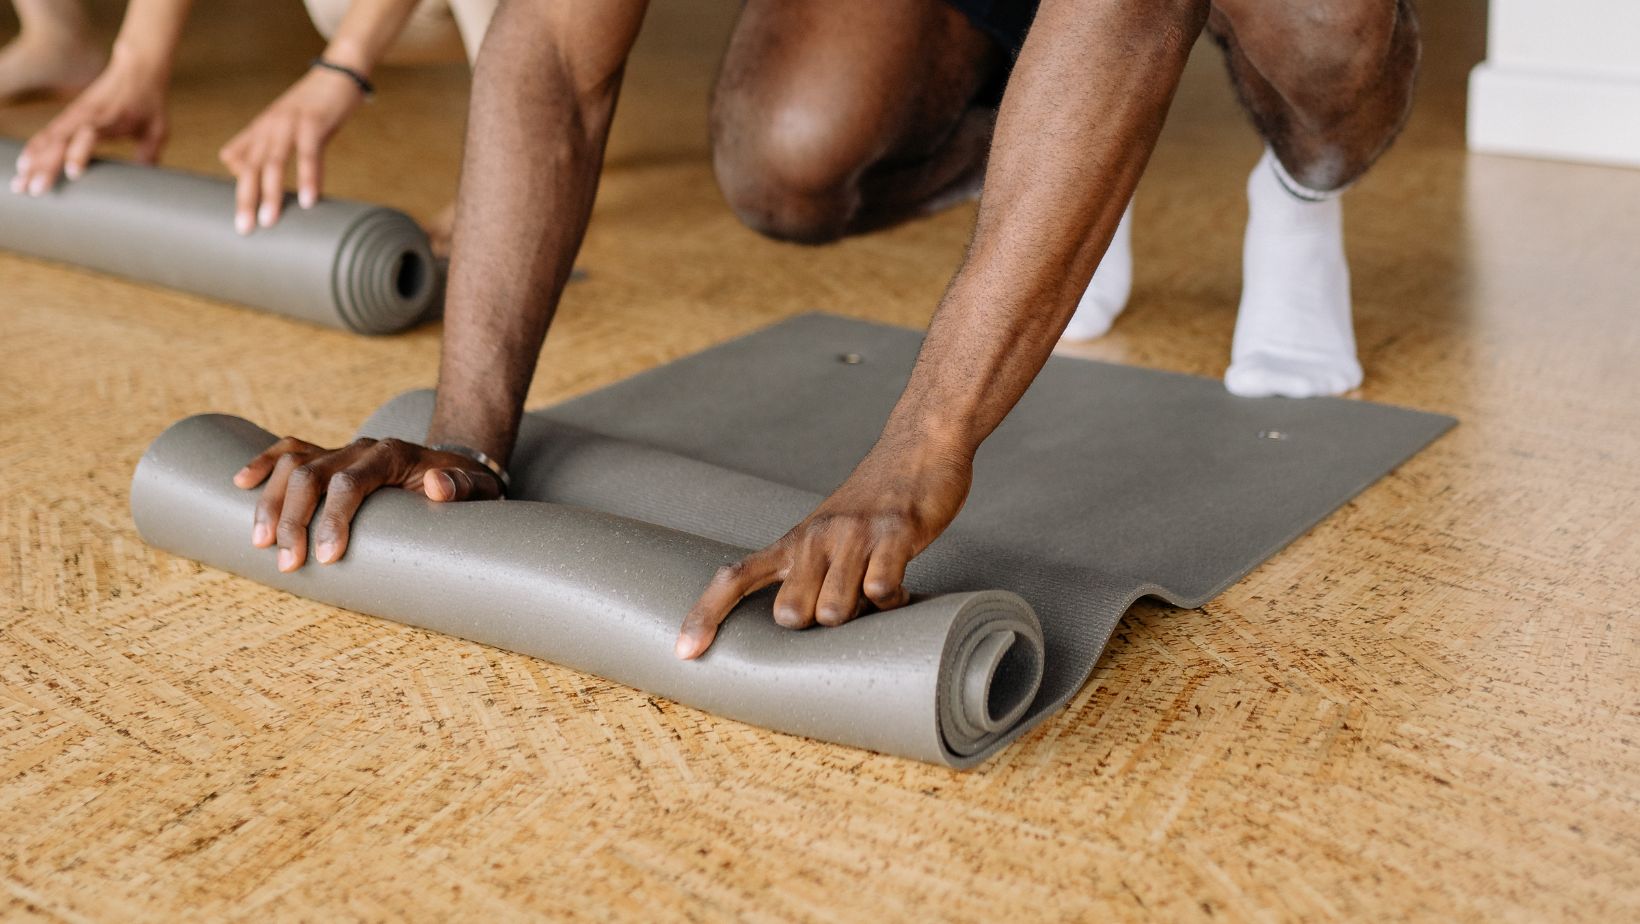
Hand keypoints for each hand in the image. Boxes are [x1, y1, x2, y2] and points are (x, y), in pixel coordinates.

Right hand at [11, 57, 168, 195]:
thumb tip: (146, 185)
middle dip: (45, 166)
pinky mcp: (69, 115)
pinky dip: (34, 149)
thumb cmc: (149, 102)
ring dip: (33, 161)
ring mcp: (74, 115)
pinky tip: (23, 166)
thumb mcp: (157, 129)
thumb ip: (150, 155)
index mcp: (110, 119)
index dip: (79, 152)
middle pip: (60, 141)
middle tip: (33, 190)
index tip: (73, 173)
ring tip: (20, 184)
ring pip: (48, 139)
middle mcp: (87, 116)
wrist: (136, 68)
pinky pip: (47, 133)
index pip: (90, 134)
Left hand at [218, 66, 364, 233]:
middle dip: (246, 199)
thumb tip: (231, 165)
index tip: (237, 222)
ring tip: (270, 221)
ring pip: (274, 163)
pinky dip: (308, 178)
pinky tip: (309, 200)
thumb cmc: (312, 104)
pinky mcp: (313, 122)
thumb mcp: (282, 124)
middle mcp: (269, 127)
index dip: (238, 192)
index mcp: (260, 130)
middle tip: (244, 230)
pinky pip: (309, 154)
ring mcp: (290, 124)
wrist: (338, 73)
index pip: (238, 163)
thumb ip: (259, 143)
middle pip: (251, 167)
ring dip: (271, 194)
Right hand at [234, 436, 503, 571]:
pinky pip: (291, 452)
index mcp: (392, 455)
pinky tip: (241, 484)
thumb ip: (461, 486)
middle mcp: (361, 448)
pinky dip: (264, 464)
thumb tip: (434, 485)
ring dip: (271, 502)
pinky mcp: (330, 458)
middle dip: (294, 519)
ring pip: (294, 464)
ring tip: (260, 544)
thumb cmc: (466, 488)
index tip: (327, 557)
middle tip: (287, 563)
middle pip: (313, 473)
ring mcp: (343, 451)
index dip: (334, 517)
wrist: (456, 468)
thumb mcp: (478, 489)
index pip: (351, 481)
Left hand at [674, 434, 973, 658]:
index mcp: (794, 541)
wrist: (918, 445)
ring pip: (834, 610)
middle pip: (791, 614)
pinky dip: (893, 601)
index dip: (706, 615)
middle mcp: (815, 537)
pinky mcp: (894, 533)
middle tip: (845, 601)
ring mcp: (854, 535)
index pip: (736, 579)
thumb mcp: (825, 533)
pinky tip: (899, 587)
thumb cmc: (873, 501)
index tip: (685, 652)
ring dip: (860, 615)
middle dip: (817, 624)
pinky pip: (881, 590)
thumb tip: (796, 626)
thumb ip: (805, 573)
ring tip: (875, 592)